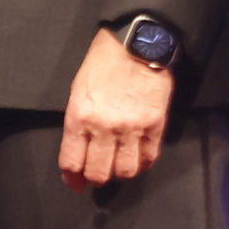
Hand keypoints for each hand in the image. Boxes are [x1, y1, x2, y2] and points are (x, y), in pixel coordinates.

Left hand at [60, 27, 172, 185]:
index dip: (72, 178)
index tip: (75, 183)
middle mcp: (105, 127)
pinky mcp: (156, 126)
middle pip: (99, 173)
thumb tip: (80, 150)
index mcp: (79, 117)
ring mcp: (132, 129)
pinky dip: (142, 164)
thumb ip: (78, 123)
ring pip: (126, 172)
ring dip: (119, 174)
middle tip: (95, 175)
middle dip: (94, 179)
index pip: (72, 162)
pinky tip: (136, 158)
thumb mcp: (78, 91)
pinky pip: (149, 159)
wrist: (137, 45)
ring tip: (117, 167)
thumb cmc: (102, 65)